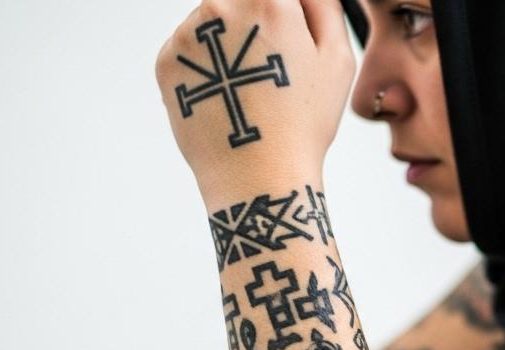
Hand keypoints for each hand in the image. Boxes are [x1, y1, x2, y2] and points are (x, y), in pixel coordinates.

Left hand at [156, 0, 353, 192]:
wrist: (257, 177)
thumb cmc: (304, 124)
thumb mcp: (337, 59)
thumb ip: (323, 6)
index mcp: (269, 1)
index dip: (283, 12)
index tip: (285, 40)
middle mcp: (220, 7)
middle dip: (254, 22)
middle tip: (270, 67)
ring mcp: (187, 34)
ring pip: (210, 20)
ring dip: (227, 41)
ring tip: (247, 89)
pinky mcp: (166, 61)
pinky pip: (189, 48)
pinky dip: (206, 66)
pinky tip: (226, 98)